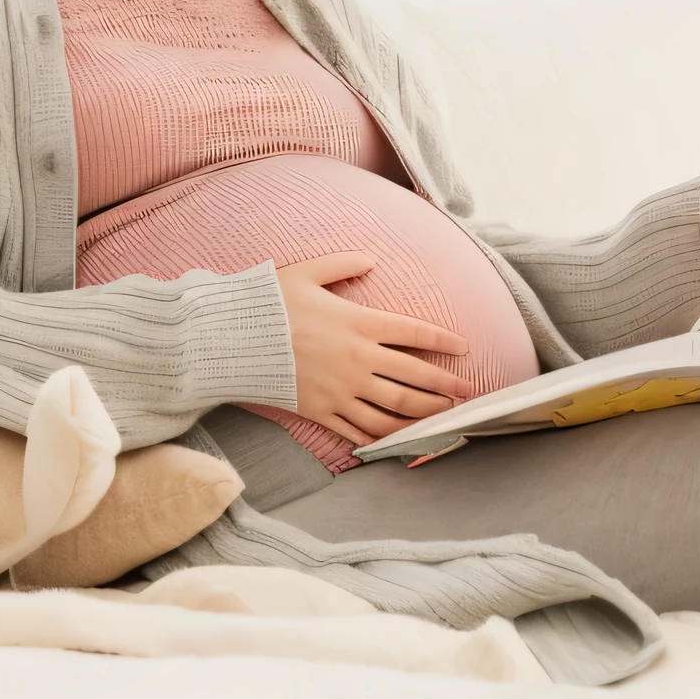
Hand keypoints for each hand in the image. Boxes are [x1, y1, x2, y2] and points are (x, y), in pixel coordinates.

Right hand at [277, 250, 474, 445]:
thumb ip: (343, 263)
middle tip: (468, 392)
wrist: (231, 341)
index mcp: (358, 323)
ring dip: (424, 414)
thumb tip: (370, 258)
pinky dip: (384, 437)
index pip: (414, 333)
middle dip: (445, 386)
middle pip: (414, 377)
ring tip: (444, 416)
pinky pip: (360, 429)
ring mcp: (341, 390)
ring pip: (394, 408)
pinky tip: (400, 439)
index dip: (444, 342)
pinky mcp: (322, 412)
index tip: (464, 349)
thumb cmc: (268, 304)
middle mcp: (357, 360)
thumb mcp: (306, 272)